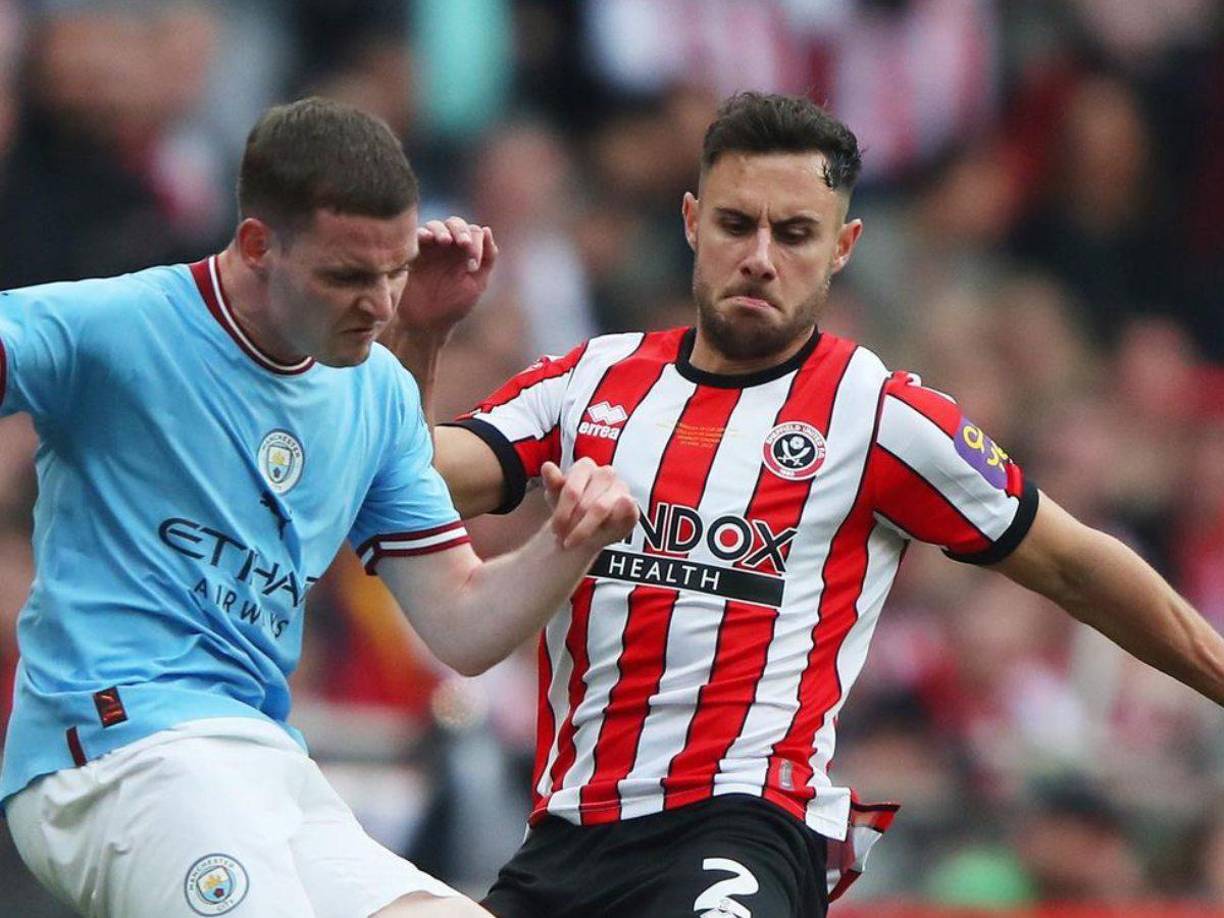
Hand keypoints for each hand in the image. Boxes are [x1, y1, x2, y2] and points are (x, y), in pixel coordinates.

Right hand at [396, 216, 498, 335]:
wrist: (428, 323)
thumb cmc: (454, 306)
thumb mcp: (477, 283)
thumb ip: (487, 258)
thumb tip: (487, 230)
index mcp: (466, 253)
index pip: (474, 232)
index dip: (477, 242)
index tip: (473, 265)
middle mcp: (449, 247)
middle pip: (455, 223)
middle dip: (461, 230)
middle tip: (463, 244)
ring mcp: (430, 249)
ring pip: (436, 226)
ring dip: (442, 230)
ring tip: (445, 242)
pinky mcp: (413, 254)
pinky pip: (415, 236)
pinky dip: (422, 233)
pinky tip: (427, 239)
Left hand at [541, 459, 638, 550]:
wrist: (585, 529)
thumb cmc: (571, 509)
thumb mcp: (555, 497)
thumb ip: (551, 482)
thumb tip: (547, 467)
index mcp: (585, 466)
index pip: (572, 489)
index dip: (562, 513)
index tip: (555, 530)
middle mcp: (605, 473)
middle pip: (586, 502)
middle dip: (573, 524)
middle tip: (565, 539)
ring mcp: (620, 487)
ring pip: (602, 508)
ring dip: (586, 528)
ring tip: (576, 540)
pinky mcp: (632, 504)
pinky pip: (626, 512)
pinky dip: (613, 522)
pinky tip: (602, 531)